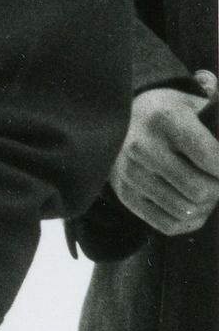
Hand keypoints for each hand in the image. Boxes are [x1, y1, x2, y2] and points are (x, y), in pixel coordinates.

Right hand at [112, 72, 218, 235]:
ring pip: (186, 211)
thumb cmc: (169, 114)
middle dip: (218, 189)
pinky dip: (189, 221)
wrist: (122, 118)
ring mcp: (129, 172)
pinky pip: (168, 225)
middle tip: (216, 180)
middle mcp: (141, 146)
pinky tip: (192, 205)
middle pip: (200, 190)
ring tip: (205, 191)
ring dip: (205, 206)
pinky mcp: (124, 193)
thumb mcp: (194, 106)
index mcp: (164, 119)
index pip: (212, 159)